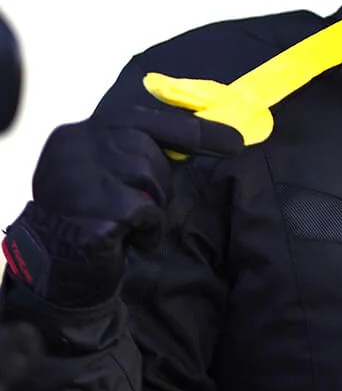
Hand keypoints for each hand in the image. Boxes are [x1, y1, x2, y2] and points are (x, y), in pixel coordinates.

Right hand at [2, 107, 240, 306]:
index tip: (236, 141)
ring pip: (151, 181)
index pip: (143, 119)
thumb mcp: (111, 170)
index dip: (194, 131)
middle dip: (157, 181)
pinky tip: (123, 239)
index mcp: (77, 133)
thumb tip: (216, 134)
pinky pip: (145, 213)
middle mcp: (73, 150)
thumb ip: (142, 147)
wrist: (55, 270)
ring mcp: (78, 182)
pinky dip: (146, 230)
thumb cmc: (94, 215)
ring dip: (151, 207)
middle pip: (149, 152)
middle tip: (135, 205)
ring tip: (125, 222)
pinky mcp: (90, 216)